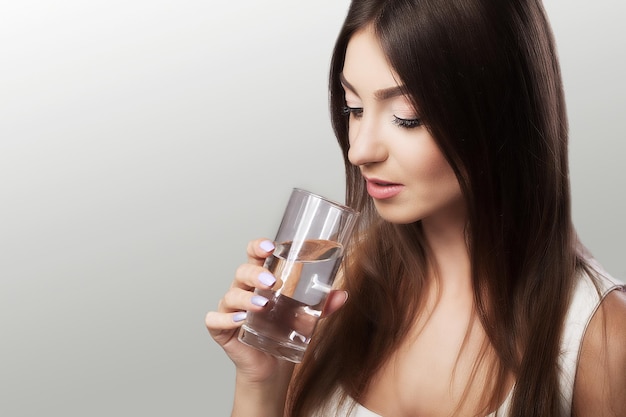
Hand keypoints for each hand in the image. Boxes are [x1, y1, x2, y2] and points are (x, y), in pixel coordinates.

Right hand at [205, 238, 347, 383]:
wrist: (273, 366)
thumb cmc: (284, 332)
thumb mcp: (306, 316)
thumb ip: (323, 306)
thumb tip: (342, 295)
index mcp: (260, 279)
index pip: (255, 255)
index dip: (258, 246)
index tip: (271, 246)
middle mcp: (243, 289)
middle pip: (242, 272)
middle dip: (256, 274)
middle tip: (272, 282)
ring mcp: (230, 309)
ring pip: (231, 295)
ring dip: (246, 298)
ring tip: (263, 305)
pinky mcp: (221, 329)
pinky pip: (215, 319)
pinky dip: (225, 318)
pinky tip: (240, 320)